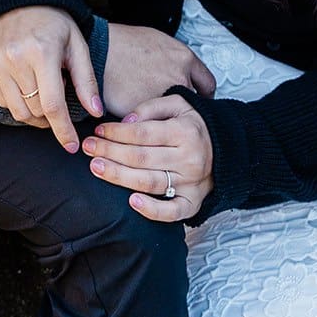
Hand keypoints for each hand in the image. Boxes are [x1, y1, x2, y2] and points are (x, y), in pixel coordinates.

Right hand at [0, 6, 102, 151]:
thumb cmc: (54, 22)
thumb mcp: (77, 44)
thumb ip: (86, 80)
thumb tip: (96, 112)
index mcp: (42, 52)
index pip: (52, 105)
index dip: (63, 130)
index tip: (72, 146)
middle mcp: (14, 59)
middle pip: (35, 111)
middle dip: (51, 118)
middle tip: (59, 105)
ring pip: (17, 110)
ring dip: (34, 115)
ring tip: (44, 99)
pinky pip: (1, 100)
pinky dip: (17, 102)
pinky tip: (26, 88)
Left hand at [81, 94, 213, 221]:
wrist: (228, 151)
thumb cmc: (194, 126)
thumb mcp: (180, 104)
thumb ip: (153, 107)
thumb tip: (127, 120)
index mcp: (185, 131)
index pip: (143, 133)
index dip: (117, 132)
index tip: (98, 130)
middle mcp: (189, 158)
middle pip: (142, 157)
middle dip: (110, 152)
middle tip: (88, 148)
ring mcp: (191, 183)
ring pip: (149, 182)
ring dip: (119, 176)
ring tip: (96, 167)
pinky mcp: (193, 203)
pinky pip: (172, 212)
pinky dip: (152, 210)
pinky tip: (131, 202)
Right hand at [101, 23, 215, 117]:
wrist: (98, 51)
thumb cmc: (122, 43)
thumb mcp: (156, 41)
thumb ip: (174, 59)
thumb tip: (179, 71)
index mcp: (184, 59)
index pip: (207, 84)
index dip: (202, 95)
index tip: (197, 100)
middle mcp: (179, 79)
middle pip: (194, 104)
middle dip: (185, 111)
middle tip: (175, 115)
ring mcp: (164, 98)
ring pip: (174, 118)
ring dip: (167, 120)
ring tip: (156, 120)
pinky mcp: (147, 114)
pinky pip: (154, 125)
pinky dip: (149, 125)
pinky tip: (141, 121)